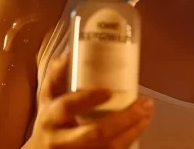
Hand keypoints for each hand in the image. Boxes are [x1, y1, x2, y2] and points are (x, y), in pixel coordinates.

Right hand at [26, 52, 152, 148]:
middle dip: (122, 120)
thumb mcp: (46, 100)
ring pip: (108, 147)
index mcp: (50, 118)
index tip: (109, 91)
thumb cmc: (49, 122)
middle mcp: (61, 140)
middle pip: (94, 133)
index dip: (87, 99)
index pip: (66, 108)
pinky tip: (140, 127)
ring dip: (132, 131)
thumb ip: (56, 77)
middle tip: (143, 104)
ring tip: (147, 113)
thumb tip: (69, 54)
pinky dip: (129, 140)